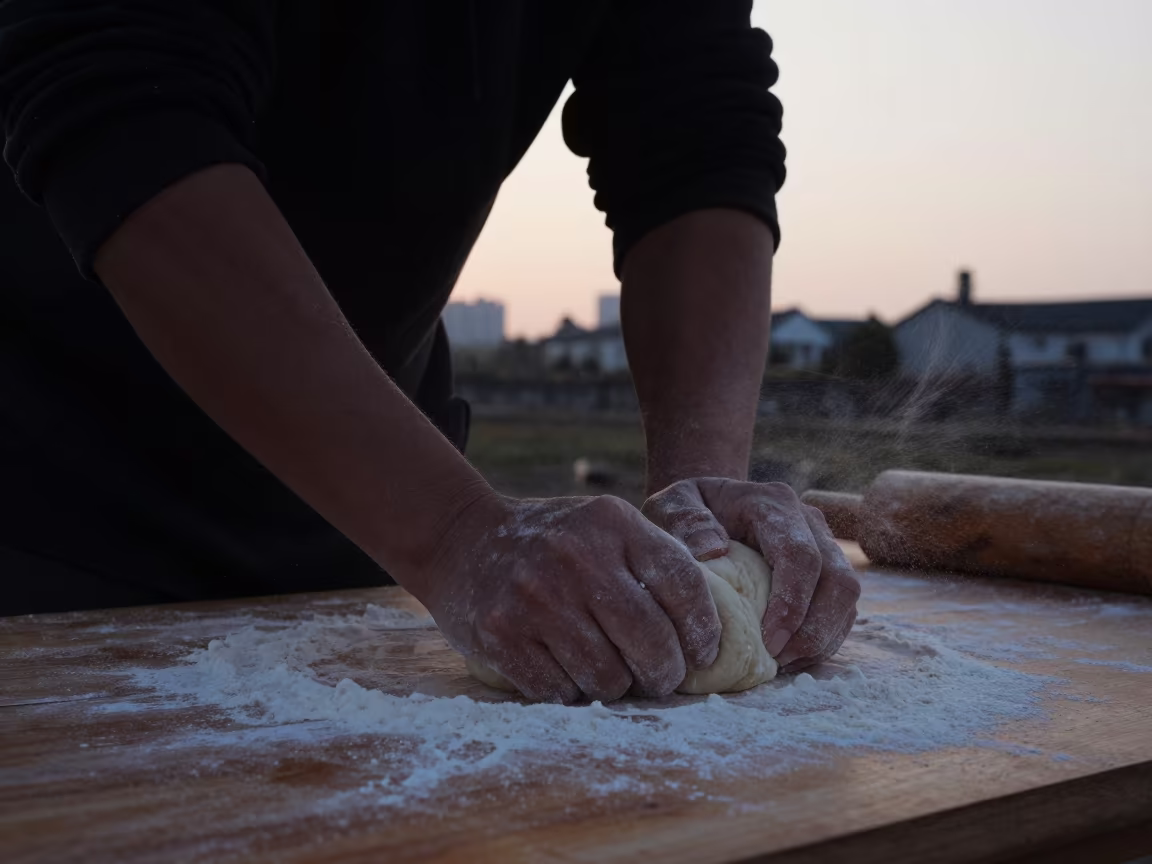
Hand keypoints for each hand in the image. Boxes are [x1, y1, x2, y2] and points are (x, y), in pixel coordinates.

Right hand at [416, 492, 721, 703]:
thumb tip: (712, 626)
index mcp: (612, 523)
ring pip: (608, 678)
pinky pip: (560, 691)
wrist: (461, 538)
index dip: (703, 630)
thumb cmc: (552, 542)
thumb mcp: (603, 525)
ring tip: (609, 672)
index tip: (701, 653)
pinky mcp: (502, 633)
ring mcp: (535, 596)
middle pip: (652, 642)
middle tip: (659, 677)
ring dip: (616, 686)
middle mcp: (576, 556)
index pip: (682, 584)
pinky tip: (566, 670)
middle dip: (665, 673)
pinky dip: (571, 690)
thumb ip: (653, 559)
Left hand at [642, 478, 859, 672]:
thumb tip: (713, 550)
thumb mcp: (670, 505)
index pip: (800, 554)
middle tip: (777, 659)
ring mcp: (824, 547)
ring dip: (821, 637)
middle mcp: (808, 522)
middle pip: (838, 579)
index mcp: (773, 504)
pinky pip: (842, 611)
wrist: (706, 507)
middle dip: (813, 628)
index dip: (792, 602)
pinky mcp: (827, 573)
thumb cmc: (685, 512)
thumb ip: (684, 520)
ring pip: (846, 598)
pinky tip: (789, 658)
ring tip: (782, 664)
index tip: (768, 640)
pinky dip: (822, 639)